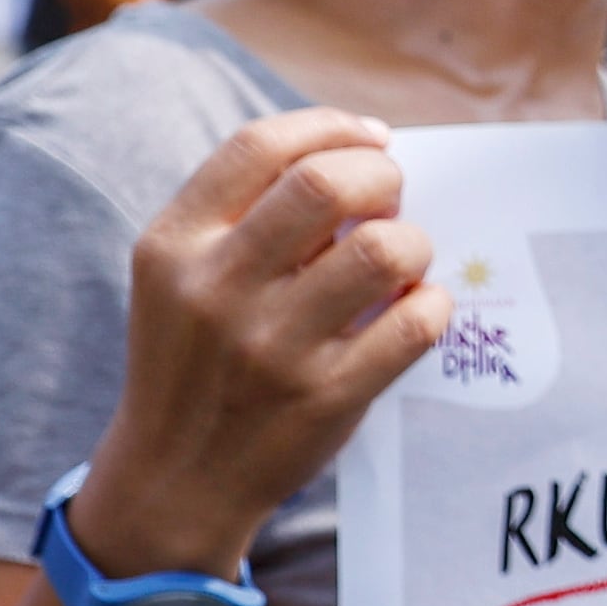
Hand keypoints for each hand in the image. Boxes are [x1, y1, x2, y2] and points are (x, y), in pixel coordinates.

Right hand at [73, 108, 450, 575]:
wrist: (175, 478)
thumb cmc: (195, 360)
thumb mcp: (178, 277)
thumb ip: (244, 214)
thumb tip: (362, 151)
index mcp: (174, 245)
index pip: (260, 146)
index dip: (331, 127)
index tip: (370, 139)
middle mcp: (217, 289)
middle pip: (328, 184)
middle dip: (382, 176)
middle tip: (391, 197)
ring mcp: (273, 346)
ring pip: (385, 250)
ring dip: (413, 242)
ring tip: (402, 259)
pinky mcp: (326, 396)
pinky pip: (416, 322)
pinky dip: (432, 304)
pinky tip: (414, 308)